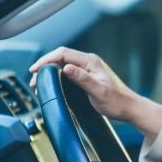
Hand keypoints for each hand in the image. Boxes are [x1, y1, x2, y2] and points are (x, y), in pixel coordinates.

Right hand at [30, 46, 161, 139]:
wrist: (128, 107)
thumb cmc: (116, 101)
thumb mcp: (98, 91)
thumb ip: (82, 79)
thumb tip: (66, 68)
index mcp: (91, 61)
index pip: (63, 53)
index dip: (46, 60)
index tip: (34, 70)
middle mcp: (89, 62)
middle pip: (61, 57)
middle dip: (45, 66)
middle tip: (34, 81)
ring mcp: (88, 68)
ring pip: (63, 64)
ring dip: (50, 72)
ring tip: (39, 85)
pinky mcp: (88, 76)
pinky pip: (68, 71)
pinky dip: (57, 76)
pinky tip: (52, 85)